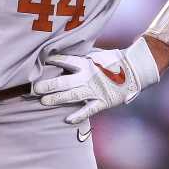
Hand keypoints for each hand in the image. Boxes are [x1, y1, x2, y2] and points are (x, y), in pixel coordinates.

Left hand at [33, 38, 160, 124]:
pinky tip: (67, 119)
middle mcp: (87, 76)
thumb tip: (64, 48)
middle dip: (48, 85)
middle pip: (64, 81)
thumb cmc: (113, 61)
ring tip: (43, 101)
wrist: (134, 70)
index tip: (39, 62)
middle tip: (33, 88)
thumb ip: (80, 54)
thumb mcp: (95, 54)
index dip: (53, 61)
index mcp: (85, 63)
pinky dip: (78, 115)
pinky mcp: (102, 101)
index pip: (66, 61)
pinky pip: (89, 109)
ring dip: (57, 99)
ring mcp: (94, 90)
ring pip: (72, 96)